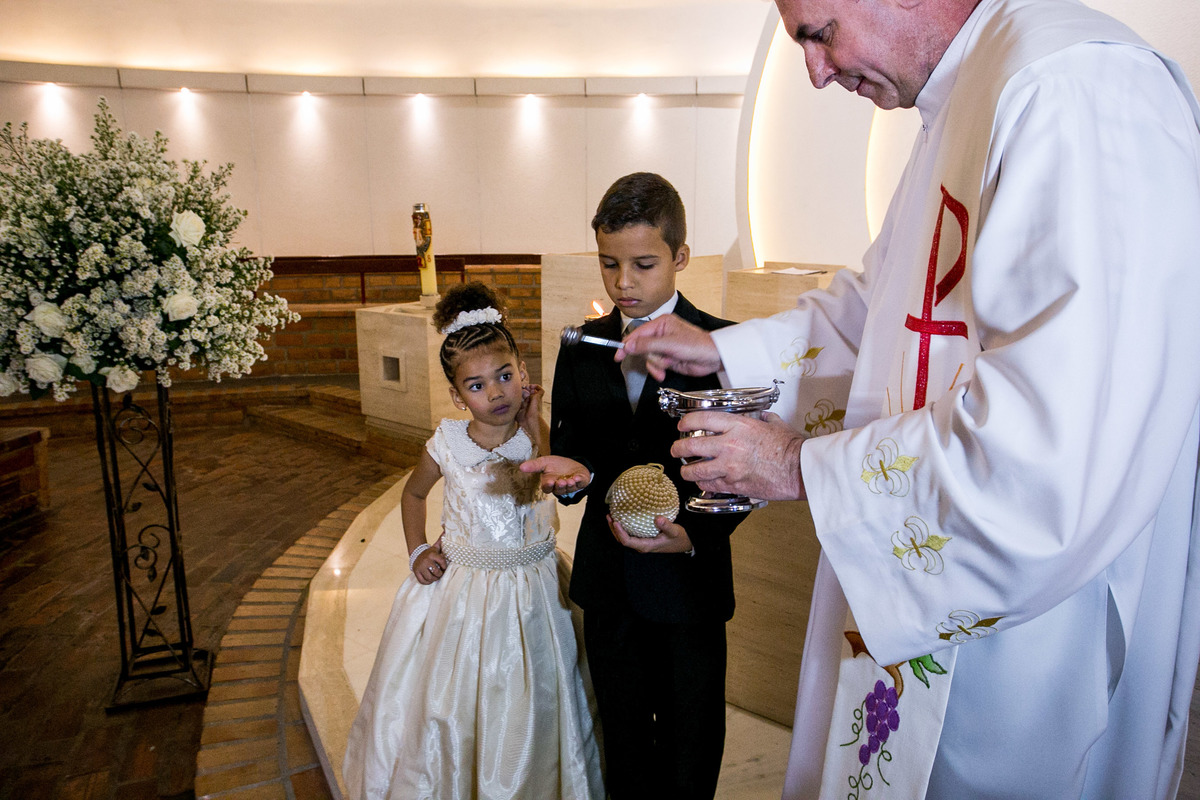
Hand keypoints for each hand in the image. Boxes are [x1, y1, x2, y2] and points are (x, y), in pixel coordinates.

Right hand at [412, 540, 447, 584]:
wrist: (416, 554)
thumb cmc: (429, 553)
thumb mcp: (435, 547)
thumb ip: (441, 540)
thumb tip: (446, 531)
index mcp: (432, 554)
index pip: (442, 562)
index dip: (444, 566)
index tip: (444, 567)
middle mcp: (426, 560)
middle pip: (436, 572)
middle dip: (439, 574)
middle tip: (440, 573)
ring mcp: (420, 567)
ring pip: (430, 578)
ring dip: (434, 579)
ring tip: (435, 576)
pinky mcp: (416, 572)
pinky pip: (423, 581)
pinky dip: (427, 582)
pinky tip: (429, 579)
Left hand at [516, 383, 543, 433]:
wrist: (530, 420)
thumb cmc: (523, 419)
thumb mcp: (515, 411)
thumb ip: (513, 406)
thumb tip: (504, 405)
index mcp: (526, 404)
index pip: (523, 395)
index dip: (520, 392)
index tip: (515, 390)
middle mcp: (531, 401)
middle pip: (528, 391)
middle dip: (524, 388)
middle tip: (520, 387)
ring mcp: (535, 399)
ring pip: (533, 389)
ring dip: (529, 386)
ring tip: (525, 386)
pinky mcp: (539, 397)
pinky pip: (540, 389)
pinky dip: (536, 386)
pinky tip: (530, 387)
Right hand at [519, 455, 591, 494]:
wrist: (572, 464)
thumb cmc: (557, 465)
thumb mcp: (545, 462)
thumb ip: (534, 465)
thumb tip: (521, 467)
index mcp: (550, 483)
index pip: (547, 488)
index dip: (548, 486)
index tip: (549, 481)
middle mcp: (560, 487)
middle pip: (558, 490)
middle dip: (560, 486)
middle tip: (561, 482)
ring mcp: (570, 486)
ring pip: (569, 489)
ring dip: (569, 485)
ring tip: (570, 480)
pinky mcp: (580, 482)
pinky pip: (580, 484)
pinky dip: (579, 481)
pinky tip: (577, 478)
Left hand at [608, 513, 693, 553]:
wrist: (683, 544)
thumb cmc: (678, 538)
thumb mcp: (674, 531)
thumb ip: (666, 526)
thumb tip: (658, 518)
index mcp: (646, 546)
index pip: (628, 541)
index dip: (620, 532)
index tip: (615, 522)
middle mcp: (641, 546)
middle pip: (622, 540)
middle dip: (614, 530)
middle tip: (609, 516)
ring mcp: (641, 543)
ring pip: (624, 538)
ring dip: (616, 528)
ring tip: (611, 516)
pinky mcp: (643, 539)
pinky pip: (629, 534)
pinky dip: (623, 527)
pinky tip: (622, 518)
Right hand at [618, 315, 722, 380]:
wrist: (713, 358)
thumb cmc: (697, 345)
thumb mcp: (670, 344)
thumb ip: (647, 344)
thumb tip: (629, 345)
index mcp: (661, 323)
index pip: (638, 333)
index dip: (627, 344)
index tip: (618, 355)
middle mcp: (662, 333)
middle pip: (642, 347)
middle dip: (649, 357)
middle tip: (656, 362)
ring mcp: (665, 346)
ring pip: (648, 358)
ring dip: (656, 365)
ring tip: (666, 366)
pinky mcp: (668, 358)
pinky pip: (656, 365)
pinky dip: (659, 370)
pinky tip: (666, 371)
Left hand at [672, 410, 806, 501]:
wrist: (800, 470)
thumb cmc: (791, 448)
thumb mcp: (775, 424)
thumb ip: (764, 419)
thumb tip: (763, 416)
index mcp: (738, 426)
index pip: (701, 419)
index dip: (686, 421)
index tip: (682, 424)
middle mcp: (729, 445)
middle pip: (691, 445)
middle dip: (678, 448)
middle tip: (676, 450)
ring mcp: (729, 467)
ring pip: (695, 469)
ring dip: (687, 470)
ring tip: (686, 469)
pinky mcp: (733, 485)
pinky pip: (709, 484)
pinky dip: (703, 483)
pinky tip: (703, 481)